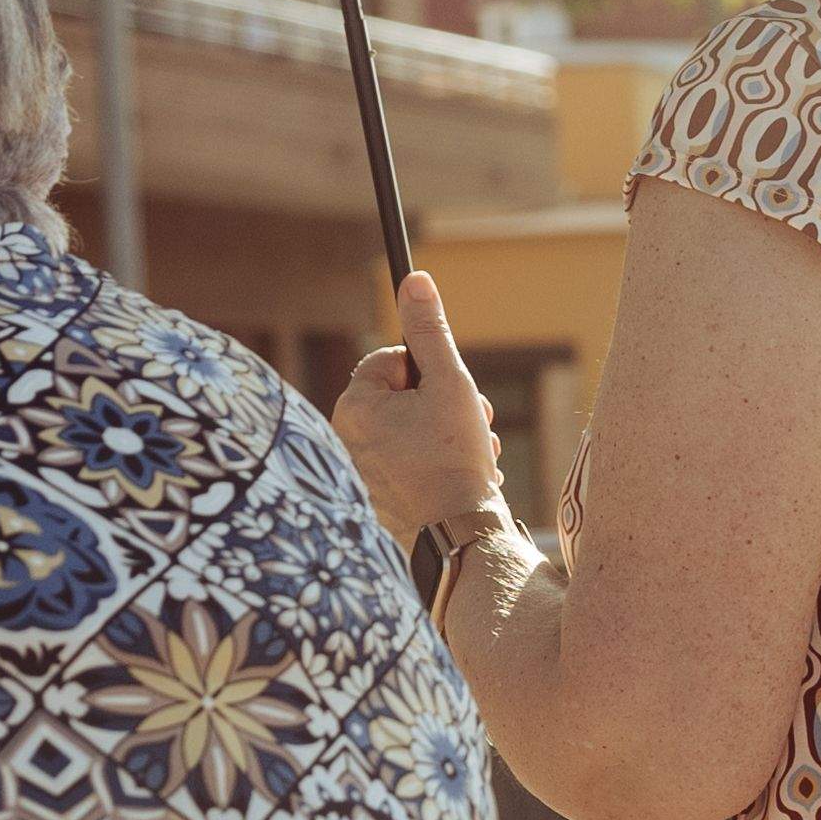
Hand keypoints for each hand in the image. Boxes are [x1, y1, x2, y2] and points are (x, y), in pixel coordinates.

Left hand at [324, 272, 502, 543]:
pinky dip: (438, 463)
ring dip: (450, 432)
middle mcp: (345, 440)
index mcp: (354, 407)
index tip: (450, 392)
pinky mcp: (376, 498)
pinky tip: (464, 477)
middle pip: (404, 396)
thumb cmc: (455, 460)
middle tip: (473, 421)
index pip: (392, 361)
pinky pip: (408, 463)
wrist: (459, 539)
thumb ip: (430, 330)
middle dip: (446, 404)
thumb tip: (413, 280)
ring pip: (412, 430)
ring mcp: (359, 472)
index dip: (429, 371)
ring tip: (474, 452)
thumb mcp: (449, 383)